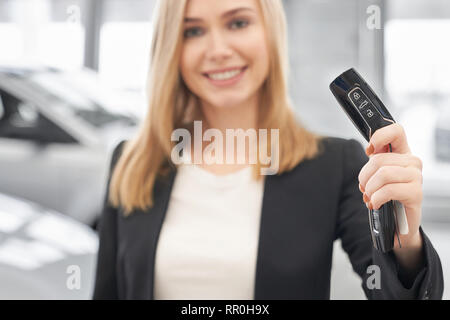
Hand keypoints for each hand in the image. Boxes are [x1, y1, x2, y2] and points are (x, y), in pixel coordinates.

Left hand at [357, 123, 423, 252]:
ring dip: (369, 189)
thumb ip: (374, 162)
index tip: (369, 151)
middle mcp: (412, 162)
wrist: (398, 224)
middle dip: (364, 177)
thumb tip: (370, 150)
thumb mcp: (377, 176)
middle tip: (364, 189)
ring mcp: (416, 177)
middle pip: (379, 159)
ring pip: (382, 174)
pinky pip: (388, 190)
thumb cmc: (387, 197)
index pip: (396, 131)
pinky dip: (376, 198)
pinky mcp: (416, 193)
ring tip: (370, 197)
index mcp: (402, 153)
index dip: (379, 137)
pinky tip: (376, 204)